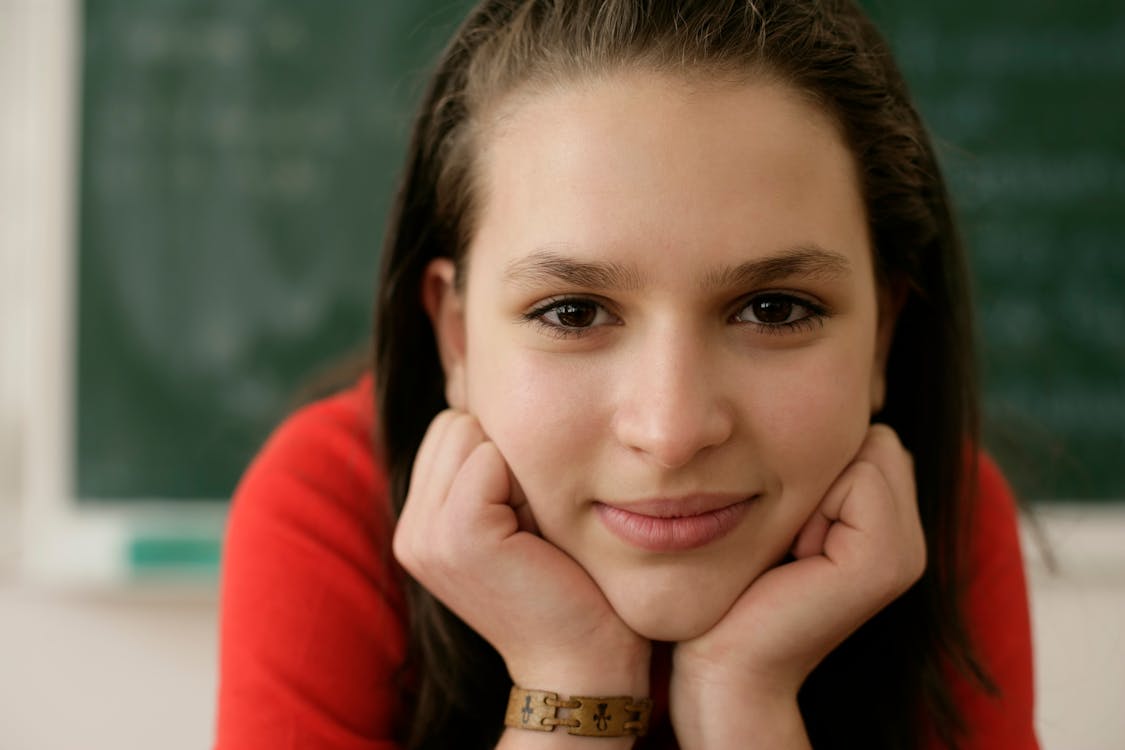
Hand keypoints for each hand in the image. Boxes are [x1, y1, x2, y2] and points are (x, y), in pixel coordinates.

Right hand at [392, 410, 649, 694]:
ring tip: (534, 528)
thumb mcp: (518, 512)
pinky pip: (490, 457)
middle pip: (457, 420)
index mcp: (420, 522)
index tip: (527, 513)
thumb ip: (491, 461)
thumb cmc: (566, 582)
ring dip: (518, 466)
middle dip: (506, 453)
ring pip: (470, 429)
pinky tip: (537, 534)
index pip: (451, 425)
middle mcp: (412, 528)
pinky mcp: (458, 535)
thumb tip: (481, 379)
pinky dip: (526, 483)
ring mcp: (427, 533)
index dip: (502, 452)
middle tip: (533, 522)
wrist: (582, 660)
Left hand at [669, 424, 924, 747]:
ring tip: (791, 548)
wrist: (727, 664)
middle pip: (873, 437)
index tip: (786, 526)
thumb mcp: (782, 516)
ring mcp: (906, 554)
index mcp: (889, 527)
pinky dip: (814, 505)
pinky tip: (795, 557)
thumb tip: (833, 417)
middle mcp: (910, 541)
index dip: (814, 463)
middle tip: (788, 538)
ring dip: (811, 485)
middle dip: (819, 469)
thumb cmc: (737, 587)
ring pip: (866, 449)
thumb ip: (816, 470)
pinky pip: (857, 475)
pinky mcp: (885, 563)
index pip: (871, 436)